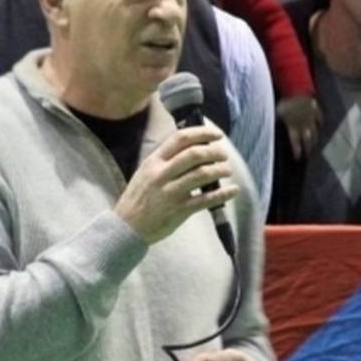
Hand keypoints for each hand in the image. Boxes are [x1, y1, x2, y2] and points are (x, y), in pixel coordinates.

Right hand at [114, 125, 238, 244]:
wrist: (126, 227)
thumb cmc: (138, 198)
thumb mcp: (145, 172)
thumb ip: (165, 159)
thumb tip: (192, 146)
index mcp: (154, 161)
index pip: (181, 138)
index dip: (202, 133)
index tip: (217, 135)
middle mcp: (162, 174)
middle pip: (194, 154)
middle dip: (215, 152)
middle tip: (223, 155)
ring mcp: (170, 193)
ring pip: (202, 174)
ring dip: (220, 170)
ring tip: (227, 170)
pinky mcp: (179, 211)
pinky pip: (206, 199)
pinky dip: (223, 194)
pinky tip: (233, 190)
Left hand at [276, 94, 321, 159]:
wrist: (297, 88)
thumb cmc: (284, 102)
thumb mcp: (275, 114)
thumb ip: (272, 124)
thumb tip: (264, 132)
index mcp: (294, 128)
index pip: (296, 143)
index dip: (297, 151)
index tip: (298, 159)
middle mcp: (304, 126)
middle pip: (308, 141)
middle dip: (308, 149)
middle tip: (308, 155)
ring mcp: (312, 118)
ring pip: (315, 132)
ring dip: (315, 139)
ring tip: (315, 144)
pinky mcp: (316, 109)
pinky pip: (320, 119)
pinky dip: (320, 123)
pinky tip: (320, 126)